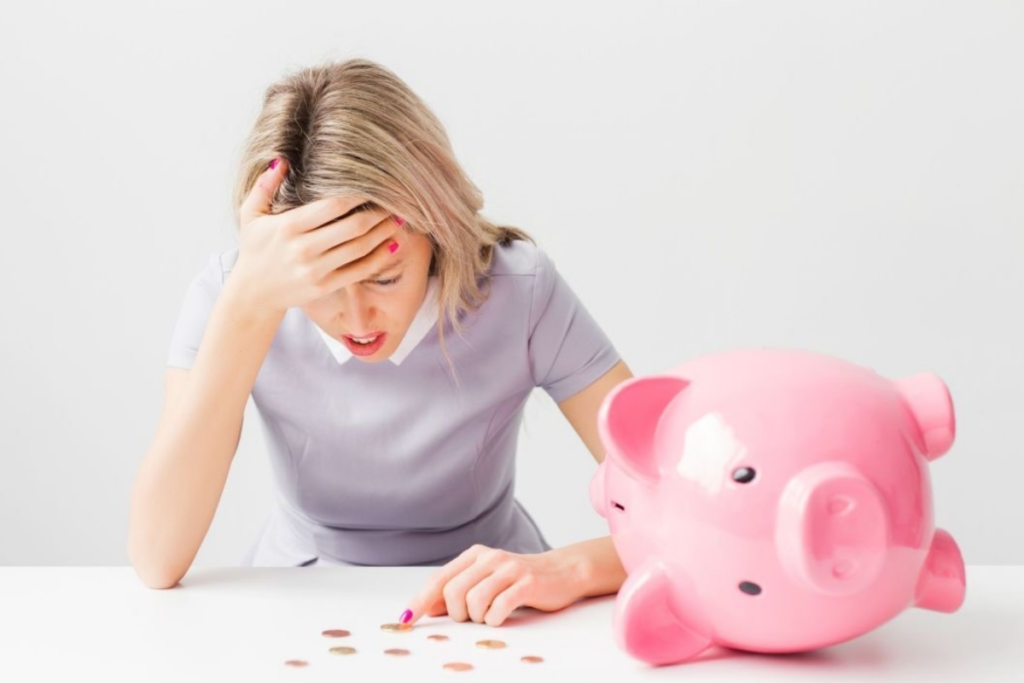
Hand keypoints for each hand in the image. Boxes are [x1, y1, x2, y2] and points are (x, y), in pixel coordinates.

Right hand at [232, 156, 403, 313]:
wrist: (254, 293)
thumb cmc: (255, 250)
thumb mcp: (251, 214)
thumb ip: (264, 186)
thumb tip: (283, 160)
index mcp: (289, 227)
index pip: (332, 206)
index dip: (358, 195)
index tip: (374, 184)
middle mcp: (305, 248)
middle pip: (353, 227)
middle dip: (378, 212)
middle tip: (396, 200)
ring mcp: (317, 270)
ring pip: (360, 248)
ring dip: (384, 232)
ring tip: (400, 219)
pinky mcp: (326, 286)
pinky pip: (359, 271)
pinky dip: (380, 257)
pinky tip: (393, 244)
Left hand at [399, 544, 584, 627]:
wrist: (562, 572)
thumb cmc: (519, 580)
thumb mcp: (485, 580)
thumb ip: (458, 590)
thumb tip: (427, 607)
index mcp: (475, 555)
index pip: (439, 579)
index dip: (421, 601)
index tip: (406, 619)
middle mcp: (489, 558)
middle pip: (453, 592)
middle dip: (457, 613)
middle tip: (472, 617)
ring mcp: (509, 569)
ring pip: (473, 601)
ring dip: (478, 617)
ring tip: (489, 615)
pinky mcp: (526, 583)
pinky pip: (498, 607)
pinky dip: (495, 619)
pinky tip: (501, 615)